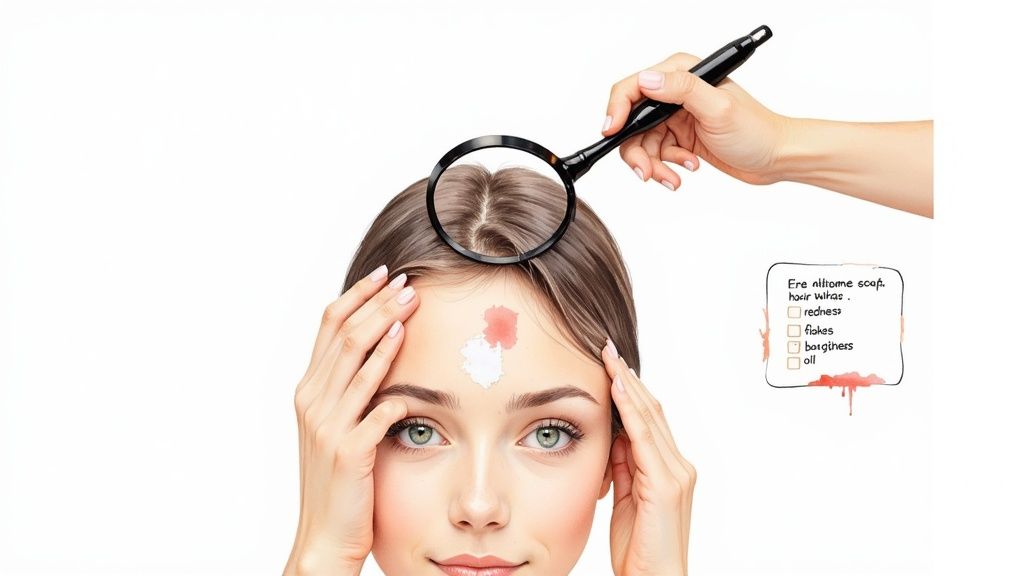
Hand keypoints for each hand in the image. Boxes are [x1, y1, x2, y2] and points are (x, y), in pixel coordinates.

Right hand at [284, 266, 419, 575]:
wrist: (325, 535)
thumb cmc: (337, 480)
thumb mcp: (333, 426)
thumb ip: (347, 388)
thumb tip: (375, 345)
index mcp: (309, 390)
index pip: (329, 326)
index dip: (357, 296)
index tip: (384, 275)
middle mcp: (313, 401)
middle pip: (345, 335)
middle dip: (378, 304)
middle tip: (407, 283)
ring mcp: (329, 425)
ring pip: (357, 362)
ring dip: (387, 330)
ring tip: (412, 307)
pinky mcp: (349, 451)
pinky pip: (375, 409)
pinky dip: (392, 385)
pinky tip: (411, 368)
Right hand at [602, 52, 789, 188]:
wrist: (775, 157)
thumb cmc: (757, 130)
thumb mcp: (717, 107)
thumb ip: (681, 90)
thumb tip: (647, 80)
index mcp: (682, 73)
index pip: (635, 87)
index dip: (618, 109)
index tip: (612, 132)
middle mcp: (675, 93)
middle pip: (633, 121)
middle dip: (637, 150)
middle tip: (646, 171)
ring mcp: (676, 117)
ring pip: (643, 143)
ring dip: (655, 164)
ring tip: (673, 177)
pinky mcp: (680, 138)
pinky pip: (657, 155)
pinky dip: (667, 167)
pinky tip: (688, 168)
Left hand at [602, 339, 695, 575]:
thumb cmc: (639, 549)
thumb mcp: (626, 498)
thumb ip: (624, 467)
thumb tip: (613, 436)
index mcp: (669, 470)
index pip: (649, 419)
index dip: (630, 390)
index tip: (609, 364)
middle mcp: (679, 466)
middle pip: (652, 411)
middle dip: (628, 378)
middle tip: (606, 349)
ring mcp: (676, 474)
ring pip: (650, 418)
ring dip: (628, 385)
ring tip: (608, 359)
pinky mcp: (667, 485)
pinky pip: (645, 438)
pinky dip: (631, 411)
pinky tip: (617, 390)